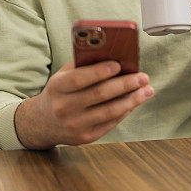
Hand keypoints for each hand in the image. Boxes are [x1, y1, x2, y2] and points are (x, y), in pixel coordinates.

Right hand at [14, 59, 153, 149]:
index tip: (119, 64)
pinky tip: (136, 101)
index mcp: (57, 87)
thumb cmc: (60, 92)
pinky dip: (126, 110)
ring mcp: (75, 125)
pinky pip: (111, 122)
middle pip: (100, 95)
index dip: (100, 71)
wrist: (43, 122)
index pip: (80, 79)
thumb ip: (83, 64)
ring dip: (133, 100)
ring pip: (110, 111)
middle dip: (125, 84)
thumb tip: (112, 53)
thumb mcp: (63, 75)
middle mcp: (64, 108)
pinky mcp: (86, 137)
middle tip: (143, 76)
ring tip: (147, 90)